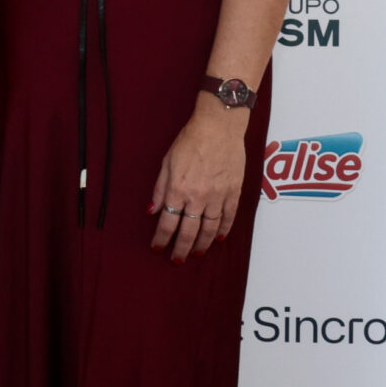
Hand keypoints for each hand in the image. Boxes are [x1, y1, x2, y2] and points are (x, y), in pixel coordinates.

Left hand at [149, 98, 248, 261]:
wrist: (218, 126)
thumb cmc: (190, 140)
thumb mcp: (167, 162)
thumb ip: (160, 189)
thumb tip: (152, 211)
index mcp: (178, 190)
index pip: (167, 223)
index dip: (161, 239)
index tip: (157, 247)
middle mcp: (198, 197)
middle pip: (188, 232)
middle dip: (181, 249)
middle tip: (177, 260)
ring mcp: (218, 196)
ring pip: (210, 229)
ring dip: (202, 244)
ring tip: (196, 253)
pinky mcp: (233, 191)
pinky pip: (229, 217)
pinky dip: (224, 230)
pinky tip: (220, 239)